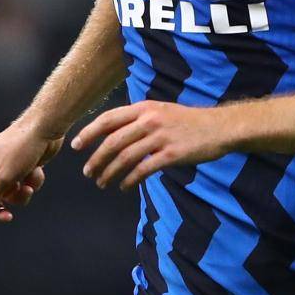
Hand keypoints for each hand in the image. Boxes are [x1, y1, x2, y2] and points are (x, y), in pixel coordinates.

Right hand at [0, 121, 63, 227]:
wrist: (46, 129)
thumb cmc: (22, 148)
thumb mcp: (5, 176)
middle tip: (7, 217)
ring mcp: (9, 167)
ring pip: (10, 193)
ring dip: (20, 194)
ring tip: (28, 186)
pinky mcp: (25, 167)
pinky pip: (24, 185)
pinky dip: (31, 182)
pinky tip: (38, 171)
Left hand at [70, 100, 231, 190]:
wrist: (219, 127)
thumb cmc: (188, 121)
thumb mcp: (162, 111)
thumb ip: (139, 119)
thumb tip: (112, 134)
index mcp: (145, 107)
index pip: (109, 119)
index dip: (89, 132)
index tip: (75, 145)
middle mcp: (150, 120)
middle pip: (113, 141)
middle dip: (96, 158)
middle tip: (88, 172)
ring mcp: (161, 137)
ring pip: (125, 157)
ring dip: (110, 172)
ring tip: (102, 182)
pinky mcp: (171, 154)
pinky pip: (143, 169)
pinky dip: (130, 180)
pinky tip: (125, 187)